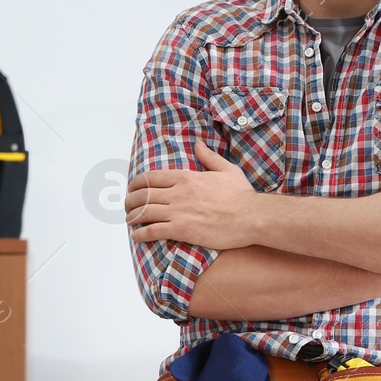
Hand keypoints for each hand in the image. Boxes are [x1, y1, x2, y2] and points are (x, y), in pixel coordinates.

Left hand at [127, 139, 259, 248]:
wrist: (251, 217)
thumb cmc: (242, 195)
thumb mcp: (227, 170)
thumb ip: (209, 157)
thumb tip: (199, 144)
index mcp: (186, 177)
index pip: (150, 178)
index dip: (136, 184)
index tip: (134, 189)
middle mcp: (178, 193)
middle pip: (142, 195)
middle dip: (130, 201)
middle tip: (129, 207)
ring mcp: (178, 212)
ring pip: (143, 212)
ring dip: (132, 217)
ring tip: (130, 221)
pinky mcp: (181, 230)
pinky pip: (152, 231)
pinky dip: (140, 234)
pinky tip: (138, 236)